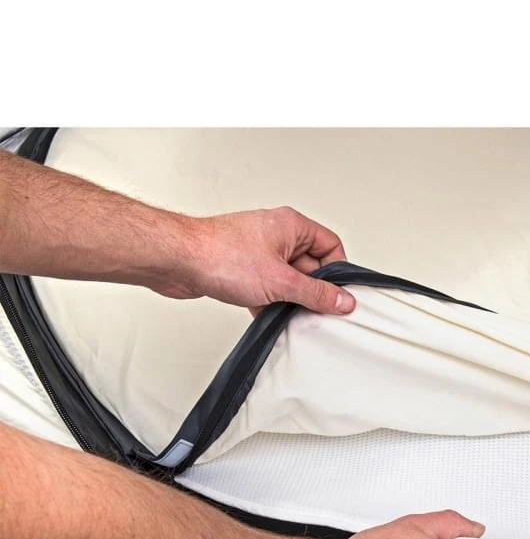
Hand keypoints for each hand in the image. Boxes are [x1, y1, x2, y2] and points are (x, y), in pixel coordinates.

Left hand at [161, 206, 356, 315]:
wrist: (177, 260)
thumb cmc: (220, 255)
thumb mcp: (281, 281)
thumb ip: (316, 294)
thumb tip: (342, 300)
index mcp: (291, 225)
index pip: (330, 246)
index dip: (338, 272)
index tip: (339, 295)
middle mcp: (276, 235)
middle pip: (311, 266)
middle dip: (312, 290)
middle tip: (314, 309)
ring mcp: (259, 252)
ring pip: (288, 280)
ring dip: (289, 299)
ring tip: (285, 310)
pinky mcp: (243, 268)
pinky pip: (269, 287)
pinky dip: (270, 302)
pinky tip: (266, 313)